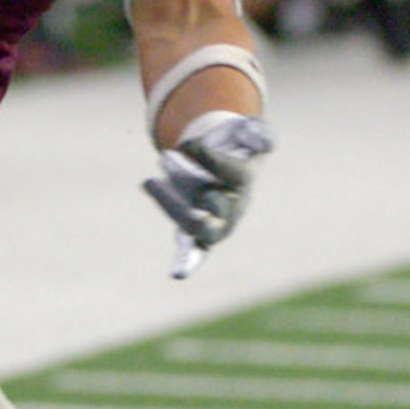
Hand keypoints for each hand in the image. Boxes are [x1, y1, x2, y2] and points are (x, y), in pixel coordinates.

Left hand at [144, 111, 273, 278]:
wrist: (222, 162)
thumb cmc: (234, 146)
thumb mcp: (246, 133)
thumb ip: (256, 134)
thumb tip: (260, 137)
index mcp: (243, 181)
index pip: (230, 172)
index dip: (208, 156)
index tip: (189, 143)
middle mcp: (230, 207)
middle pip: (213, 201)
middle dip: (189, 180)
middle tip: (166, 158)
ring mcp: (214, 223)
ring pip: (195, 223)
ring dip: (170, 203)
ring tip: (149, 181)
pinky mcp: (194, 232)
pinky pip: (193, 251)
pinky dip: (187, 261)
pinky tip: (177, 274)